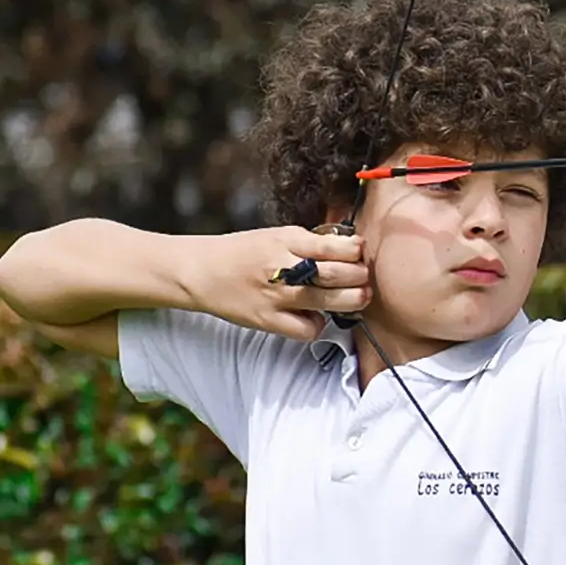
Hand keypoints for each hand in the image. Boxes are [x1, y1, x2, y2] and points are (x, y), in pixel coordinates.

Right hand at [190, 226, 371, 340]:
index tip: (360, 253)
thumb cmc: (242, 252)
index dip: (356, 251)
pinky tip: (316, 316)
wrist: (200, 271)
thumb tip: (349, 249)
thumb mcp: (276, 236)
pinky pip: (307, 329)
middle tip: (365, 277)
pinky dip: (317, 325)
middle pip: (338, 274)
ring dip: (352, 300)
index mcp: (286, 240)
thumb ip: (309, 243)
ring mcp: (276, 296)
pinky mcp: (268, 320)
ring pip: (328, 301)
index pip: (334, 246)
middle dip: (360, 276)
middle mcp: (282, 267)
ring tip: (357, 296)